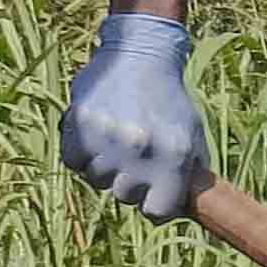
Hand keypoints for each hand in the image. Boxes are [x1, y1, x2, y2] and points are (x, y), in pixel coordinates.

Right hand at [61, 12, 210, 221]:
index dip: (155, 205)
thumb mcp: (193, 136)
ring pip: (96, 180)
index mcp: (173, 155)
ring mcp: (107, 137)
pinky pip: (73, 162)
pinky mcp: (80, 124)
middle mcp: (140, 149)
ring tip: (116, 141)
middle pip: (124, 197)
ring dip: (104, 167)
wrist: (139, 55)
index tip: (153, 193)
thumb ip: (189, 176)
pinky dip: (81, 154)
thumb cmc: (170, 101)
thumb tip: (185, 211)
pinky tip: (96, 136)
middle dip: (129, 183)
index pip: (157, 212)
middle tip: (135, 157)